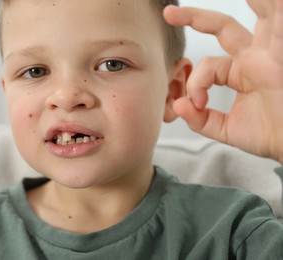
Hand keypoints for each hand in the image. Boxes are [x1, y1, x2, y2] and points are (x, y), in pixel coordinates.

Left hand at [164, 0, 282, 163]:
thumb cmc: (270, 135)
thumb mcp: (227, 129)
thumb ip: (201, 119)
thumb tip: (178, 106)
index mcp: (240, 72)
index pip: (208, 64)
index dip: (196, 82)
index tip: (197, 104)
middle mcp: (255, 58)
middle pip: (223, 27)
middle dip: (196, 18)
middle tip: (169, 13)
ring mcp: (272, 53)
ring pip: (261, 14)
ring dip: (253, 0)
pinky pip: (280, 24)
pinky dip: (275, 9)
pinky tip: (267, 1)